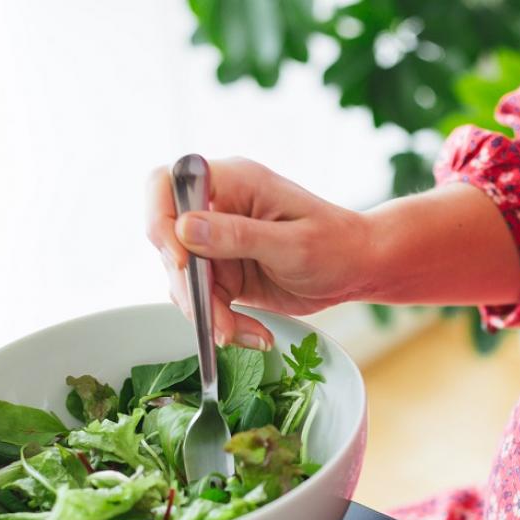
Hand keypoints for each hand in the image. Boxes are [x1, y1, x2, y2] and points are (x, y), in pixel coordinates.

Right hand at [146, 157, 372, 348]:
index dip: (161, 221)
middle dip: (189, 287)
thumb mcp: (292, 243)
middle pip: (169, 243)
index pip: (167, 184)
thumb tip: (184, 229)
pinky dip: (222, 322)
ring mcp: (218, 243)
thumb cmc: (337, 244)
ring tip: (241, 335)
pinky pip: (205, 301)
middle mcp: (218, 209)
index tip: (182, 263)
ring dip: (207, 313)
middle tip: (216, 321)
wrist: (358, 269)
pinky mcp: (225, 274)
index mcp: (232, 183)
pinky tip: (253, 335)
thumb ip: (238, 235)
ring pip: (184, 280)